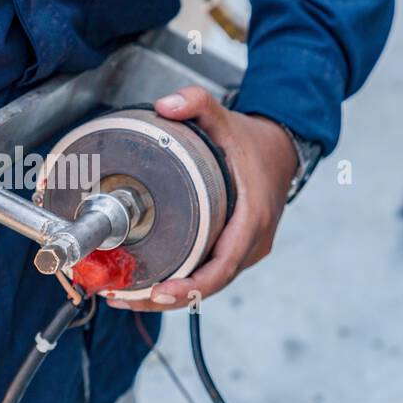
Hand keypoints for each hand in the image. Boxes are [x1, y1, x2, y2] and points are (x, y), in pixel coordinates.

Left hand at [106, 87, 296, 311]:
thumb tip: (165, 105)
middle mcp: (251, 243)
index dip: (191, 285)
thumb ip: (197, 104)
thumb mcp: (225, 118)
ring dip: (166, 298)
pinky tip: (144, 289)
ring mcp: (245, 251)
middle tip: (122, 297)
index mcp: (251, 219)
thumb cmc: (252, 143)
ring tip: (123, 297)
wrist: (280, 150)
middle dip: (165, 298)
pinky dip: (179, 285)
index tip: (160, 292)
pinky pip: (207, 275)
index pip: (222, 267)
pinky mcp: (235, 252)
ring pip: (206, 285)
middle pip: (208, 285)